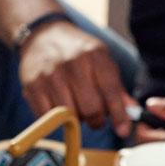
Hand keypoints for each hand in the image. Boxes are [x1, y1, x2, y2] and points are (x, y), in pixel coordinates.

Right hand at [17, 24, 133, 134]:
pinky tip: (58, 108)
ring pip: (69, 115)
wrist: (43, 35)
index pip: (111, 91)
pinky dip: (55, 119)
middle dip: (96, 119)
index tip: (123, 130)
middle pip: (91, 108)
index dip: (119, 115)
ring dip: (75, 119)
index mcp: (95, 54)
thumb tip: (132, 113)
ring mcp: (50, 74)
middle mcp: (73, 62)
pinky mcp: (32, 85)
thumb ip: (116, 89)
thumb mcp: (102, 61)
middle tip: (94, 117)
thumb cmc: (78, 53)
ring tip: (75, 108)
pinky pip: (48, 117)